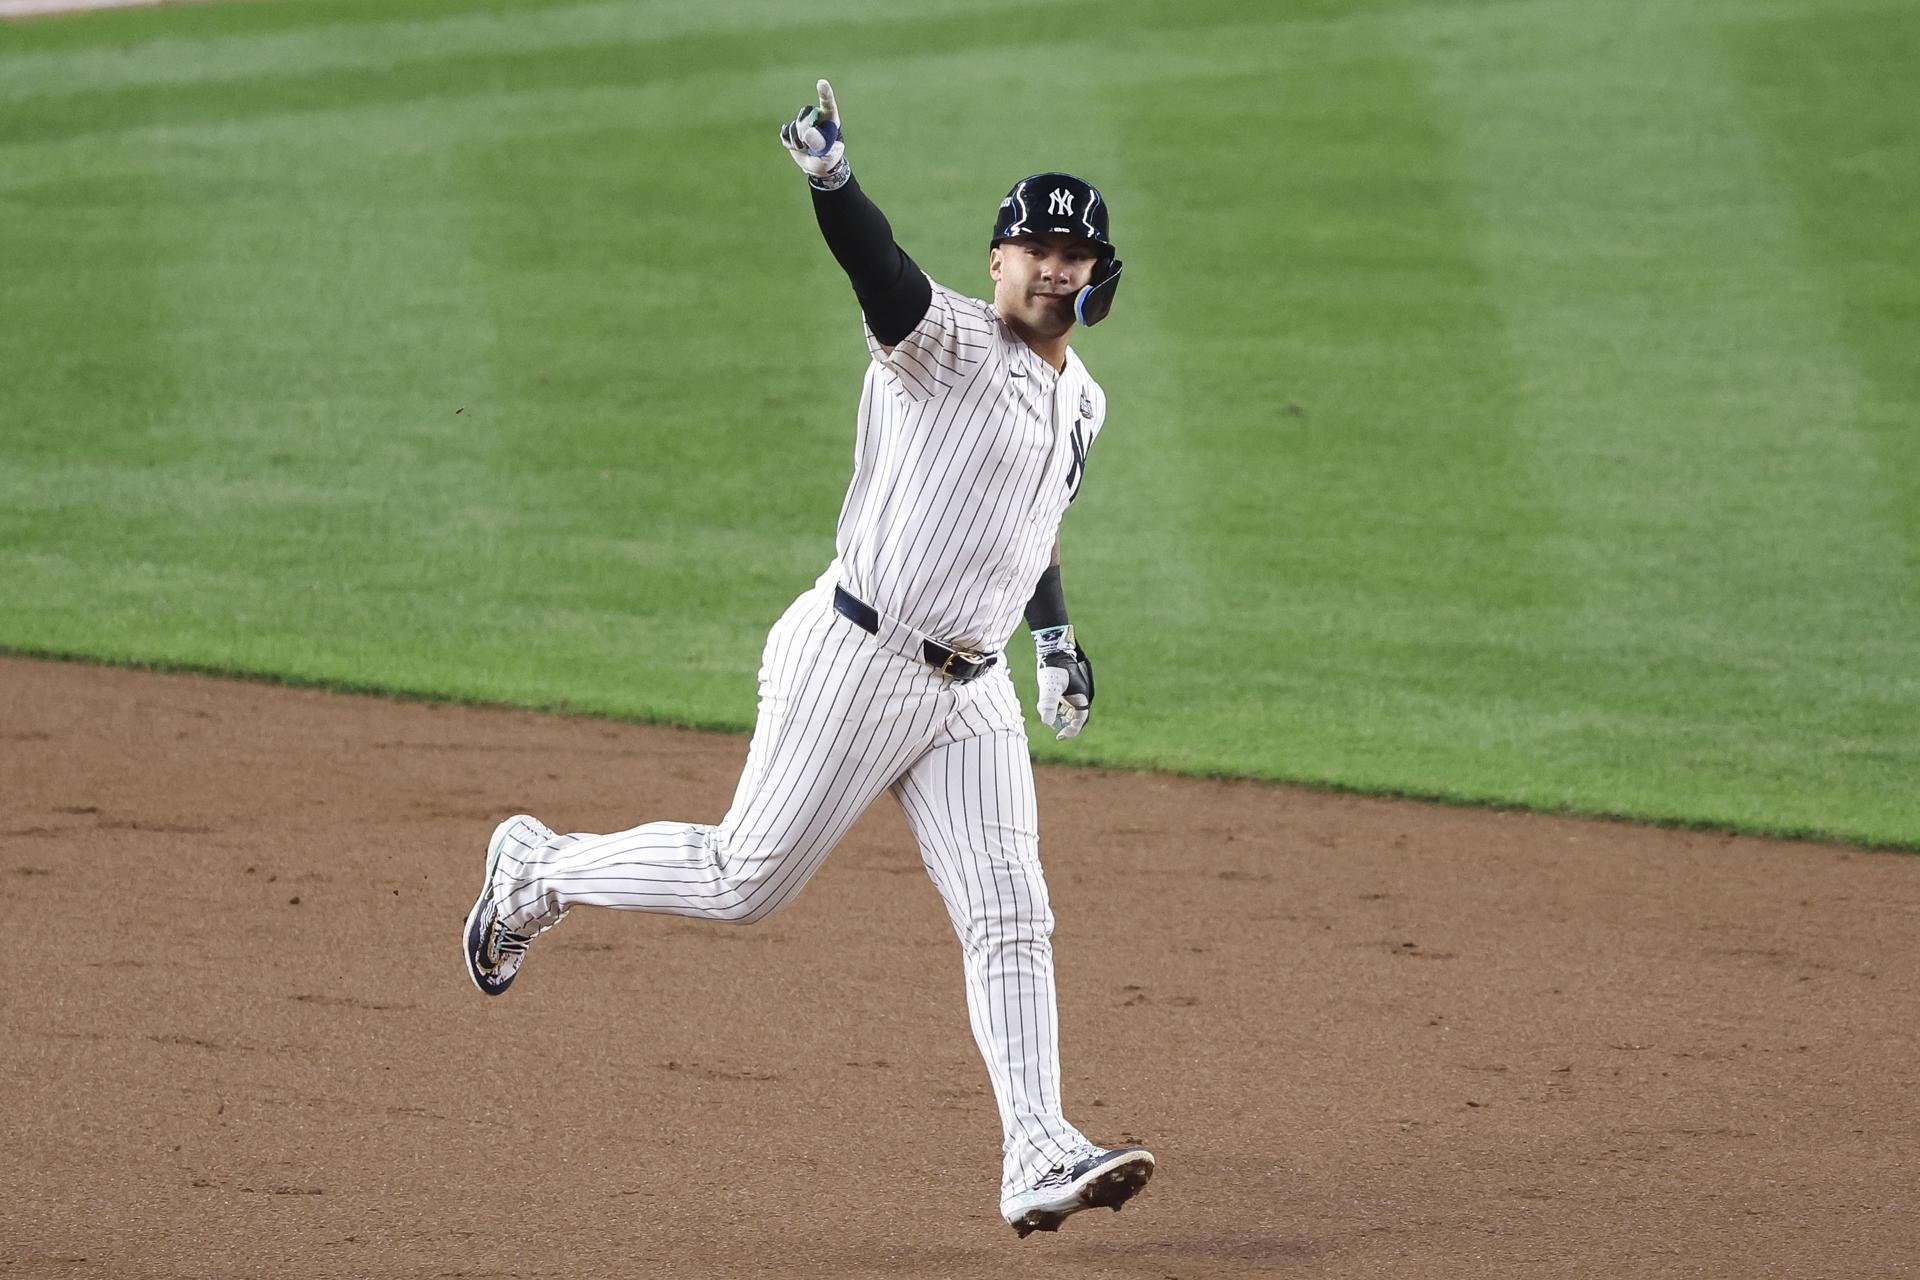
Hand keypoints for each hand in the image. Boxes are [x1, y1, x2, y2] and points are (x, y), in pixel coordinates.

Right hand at [778, 79, 848, 190]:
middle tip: (810, 146)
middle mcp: (816, 117)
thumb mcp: (828, 154)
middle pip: (804, 116)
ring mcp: (802, 122)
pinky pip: (785, 133)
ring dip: (797, 142)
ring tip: (807, 149)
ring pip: (793, 126)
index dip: (825, 93)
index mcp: (830, 120)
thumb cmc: (828, 158)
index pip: (828, 104)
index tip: (821, 83)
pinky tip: (798, 147)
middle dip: (804, 131)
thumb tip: (806, 131)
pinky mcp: (791, 129)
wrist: (818, 166)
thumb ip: (819, 143)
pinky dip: (789, 143)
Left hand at [1033, 626, 1093, 740]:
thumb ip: (1048, 704)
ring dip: (1059, 713)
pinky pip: (1064, 699)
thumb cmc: (1053, 665)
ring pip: (1068, 708)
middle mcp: (1082, 694)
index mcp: (1082, 696)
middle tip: (1053, 727)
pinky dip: (1056, 704)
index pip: (1080, 720)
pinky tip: (1046, 702)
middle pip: (1074, 715)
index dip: (1072, 731)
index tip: (1059, 737)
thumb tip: (1046, 723)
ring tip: (1047, 711)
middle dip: (1064, 722)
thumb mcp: (1050, 686)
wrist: (1053, 645)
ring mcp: (1075, 689)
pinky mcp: (1068, 684)